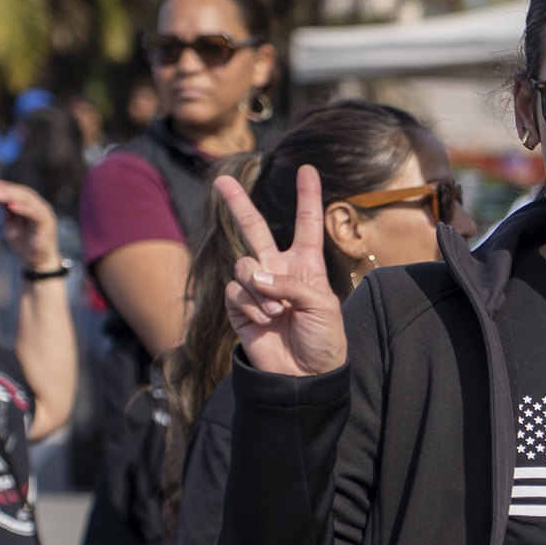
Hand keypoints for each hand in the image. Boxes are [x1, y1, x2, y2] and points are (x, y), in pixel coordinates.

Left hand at [0, 183, 60, 271]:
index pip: (19, 191)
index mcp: (32, 206)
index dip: (6, 187)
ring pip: (29, 200)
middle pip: (24, 193)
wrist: (36, 262)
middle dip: (7, 190)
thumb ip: (5, 211)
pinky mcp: (47, 224)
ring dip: (12, 196)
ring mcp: (45, 214)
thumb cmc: (24, 243)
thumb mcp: (10, 224)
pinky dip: (23, 208)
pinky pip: (35, 213)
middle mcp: (40, 207)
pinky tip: (12, 206)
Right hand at [215, 166, 347, 376]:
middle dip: (237, 205)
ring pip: (243, 265)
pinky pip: (235, 291)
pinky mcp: (239, 306)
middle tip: (221, 180)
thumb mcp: (322, 306)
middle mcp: (279, 270)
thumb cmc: (324, 340)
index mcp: (307, 266)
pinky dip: (250, 306)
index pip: (306, 224)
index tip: (305, 169)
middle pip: (255, 229)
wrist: (305, 375)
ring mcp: (257, 288)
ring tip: (277, 313)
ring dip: (259, 288)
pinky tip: (265, 322)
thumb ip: (290, 284)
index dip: (307, 196)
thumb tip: (254, 276)